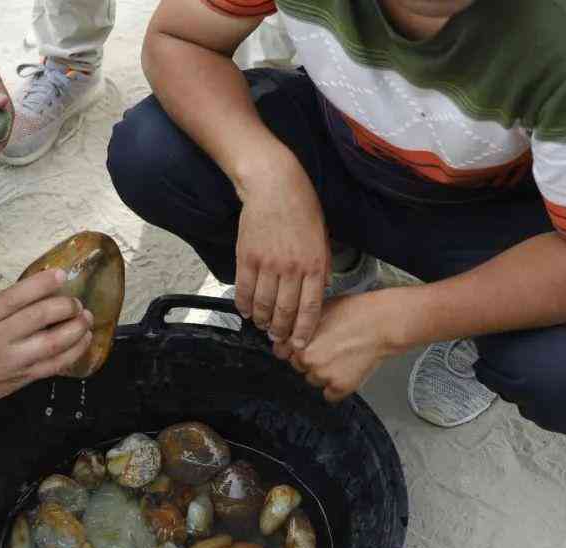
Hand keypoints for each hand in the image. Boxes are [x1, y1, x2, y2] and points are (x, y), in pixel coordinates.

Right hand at [0, 269, 93, 406]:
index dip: (41, 284)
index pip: (15, 296)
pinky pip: (53, 366)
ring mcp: (11, 361)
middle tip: (76, 303)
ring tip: (86, 320)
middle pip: (39, 318)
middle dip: (65, 307)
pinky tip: (83, 342)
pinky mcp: (21, 379)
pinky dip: (73, 353)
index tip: (61, 275)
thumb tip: (43, 291)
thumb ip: (6, 307)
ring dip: (76, 330)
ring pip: (52, 344)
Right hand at [234, 153, 327, 347]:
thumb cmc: (302, 208)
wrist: (274, 185)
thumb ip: (321, 266)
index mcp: (315, 264)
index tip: (299, 344)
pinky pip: (243, 289)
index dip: (304, 331)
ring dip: (262, 320)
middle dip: (281, 330)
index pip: (310, 308)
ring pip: (263, 304)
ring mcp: (268, 264)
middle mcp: (292, 268)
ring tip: (262, 325)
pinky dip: (243, 304)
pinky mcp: (247, 257)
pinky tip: (245, 311)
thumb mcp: (322, 237)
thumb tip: (321, 290)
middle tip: (278, 339)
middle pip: (285, 311)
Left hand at [281, 290, 406, 401]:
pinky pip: (330, 395)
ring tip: (341, 357)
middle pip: (298, 367)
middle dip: (310, 360)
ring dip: (323, 373)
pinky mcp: (339, 387)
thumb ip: (300, 325)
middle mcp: (306, 360)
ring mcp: (322, 375)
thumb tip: (289, 333)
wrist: (382, 322)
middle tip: (329, 349)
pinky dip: (337, 386)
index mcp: (297, 340)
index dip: (294, 348)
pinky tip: (347, 370)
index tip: (306, 345)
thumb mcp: (318, 310)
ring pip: (313, 380)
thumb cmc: (354, 311)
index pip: (281, 353)